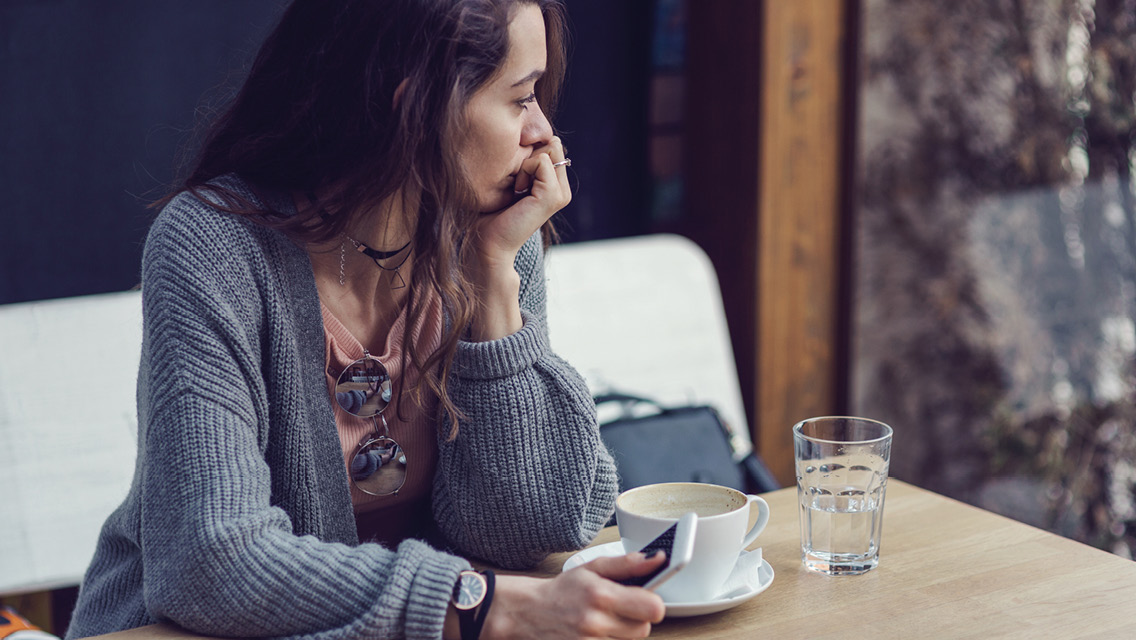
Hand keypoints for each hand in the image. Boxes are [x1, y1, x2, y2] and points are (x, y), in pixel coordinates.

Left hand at [463, 137, 570, 340]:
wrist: (488, 242)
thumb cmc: (491, 212)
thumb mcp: (511, 178)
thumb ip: (524, 158)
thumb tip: (525, 134)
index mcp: (555, 185)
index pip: (550, 144)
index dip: (528, 151)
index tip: (514, 177)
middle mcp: (562, 189)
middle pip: (552, 144)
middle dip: (528, 155)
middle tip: (515, 183)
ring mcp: (561, 193)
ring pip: (548, 149)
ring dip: (524, 164)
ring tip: (516, 188)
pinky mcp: (552, 196)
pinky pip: (541, 161)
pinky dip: (524, 170)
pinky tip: (517, 191)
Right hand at [480, 553, 666, 638]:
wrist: (528, 613)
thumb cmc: (562, 591)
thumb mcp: (592, 568)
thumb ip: (627, 564)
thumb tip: (658, 559)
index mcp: (601, 596)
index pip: (653, 608)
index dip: (652, 603)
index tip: (643, 599)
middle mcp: (596, 623)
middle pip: (644, 629)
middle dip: (636, 619)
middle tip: (618, 609)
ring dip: (623, 633)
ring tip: (604, 621)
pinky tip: (598, 633)